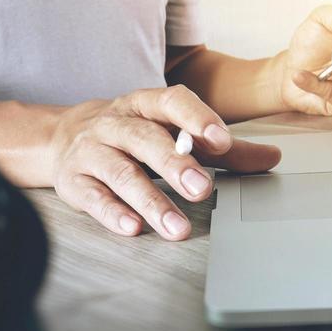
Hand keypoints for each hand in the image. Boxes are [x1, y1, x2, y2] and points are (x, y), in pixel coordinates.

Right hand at [48, 86, 280, 239]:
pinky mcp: (73, 181)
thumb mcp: (172, 133)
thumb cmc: (131, 136)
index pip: (171, 102)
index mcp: (145, 105)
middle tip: (202, 189)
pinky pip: (93, 197)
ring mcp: (91, 151)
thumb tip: (272, 157)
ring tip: (177, 228)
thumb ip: (221, 149)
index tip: (221, 141)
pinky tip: (133, 228)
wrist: (60, 138)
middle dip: (174, 165)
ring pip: (121, 174)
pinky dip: (113, 213)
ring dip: (150, 201)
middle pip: (146, 140)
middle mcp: (115, 123)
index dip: (196, 118)